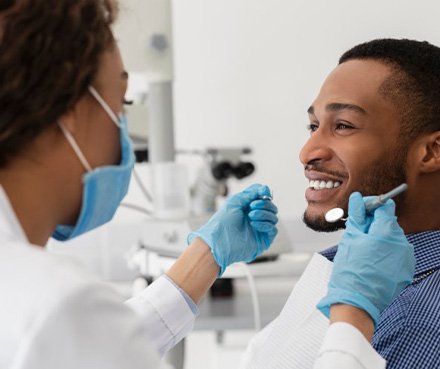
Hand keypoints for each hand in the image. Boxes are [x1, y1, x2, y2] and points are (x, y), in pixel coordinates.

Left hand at [188, 184, 277, 274]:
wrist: (219, 240)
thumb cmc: (223, 221)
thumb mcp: (235, 201)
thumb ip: (251, 193)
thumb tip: (265, 189)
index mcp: (249, 207)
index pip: (264, 197)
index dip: (265, 193)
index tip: (263, 191)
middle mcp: (256, 217)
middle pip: (271, 206)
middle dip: (264, 203)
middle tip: (252, 206)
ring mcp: (260, 229)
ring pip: (274, 217)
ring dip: (263, 213)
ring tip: (250, 216)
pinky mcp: (264, 240)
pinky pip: (273, 229)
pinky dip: (265, 224)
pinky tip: (254, 224)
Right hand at [317, 192, 414, 325]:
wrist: (356, 301)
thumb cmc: (350, 270)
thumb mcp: (350, 238)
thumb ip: (357, 216)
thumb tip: (358, 198)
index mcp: (388, 232)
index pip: (385, 206)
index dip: (371, 205)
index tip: (361, 210)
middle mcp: (402, 244)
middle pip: (389, 223)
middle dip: (373, 223)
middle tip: (357, 231)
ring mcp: (406, 259)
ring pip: (392, 239)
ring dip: (378, 239)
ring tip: (362, 250)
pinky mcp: (405, 271)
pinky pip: (396, 254)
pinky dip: (384, 253)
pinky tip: (370, 261)